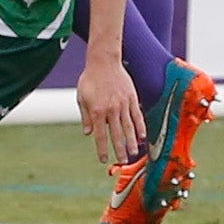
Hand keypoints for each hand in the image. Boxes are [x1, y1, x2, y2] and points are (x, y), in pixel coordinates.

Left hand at [76, 51, 144, 166]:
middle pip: (117, 134)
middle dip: (120, 150)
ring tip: (133, 154)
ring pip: (129, 127)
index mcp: (97, 110)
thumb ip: (86, 117)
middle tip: (123, 162)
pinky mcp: (132, 98)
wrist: (103, 61)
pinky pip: (137, 116)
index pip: (100, 135)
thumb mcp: (82, 97)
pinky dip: (140, 127)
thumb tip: (89, 133)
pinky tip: (142, 137)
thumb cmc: (90, 79)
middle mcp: (111, 109)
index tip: (104, 160)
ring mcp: (123, 104)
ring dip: (131, 142)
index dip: (102, 149)